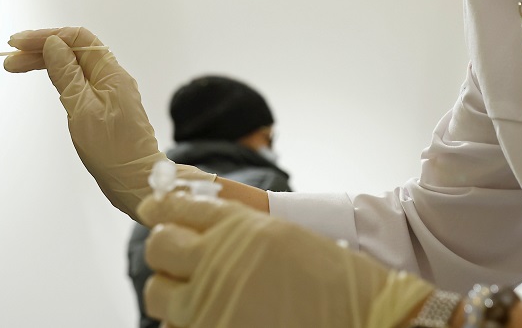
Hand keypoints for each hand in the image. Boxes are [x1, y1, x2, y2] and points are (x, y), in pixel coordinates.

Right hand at [5, 27, 212, 218]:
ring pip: (73, 66)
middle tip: (9, 59)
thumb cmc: (113, 151)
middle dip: (40, 50)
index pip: (77, 39)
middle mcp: (112, 78)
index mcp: (111, 73)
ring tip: (15, 67)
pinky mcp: (104, 107)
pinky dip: (58, 78)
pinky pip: (78, 82)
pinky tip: (44, 78)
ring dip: (45, 63)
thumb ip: (66, 75)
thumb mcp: (82, 110)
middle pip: (73, 51)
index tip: (18, 43)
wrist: (136, 182)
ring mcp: (109, 92)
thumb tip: (53, 44)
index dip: (46, 36)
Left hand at [138, 192, 433, 327]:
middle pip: (159, 245)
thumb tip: (192, 218)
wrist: (368, 317)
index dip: (162, 207)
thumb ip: (236, 225)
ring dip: (167, 287)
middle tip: (173, 253)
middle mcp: (217, 260)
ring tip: (188, 290)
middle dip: (162, 247)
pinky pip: (176, 325)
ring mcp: (211, 303)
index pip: (178, 206)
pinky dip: (182, 319)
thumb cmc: (333, 277)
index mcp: (238, 226)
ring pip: (157, 290)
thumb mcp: (283, 236)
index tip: (154, 209)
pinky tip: (203, 315)